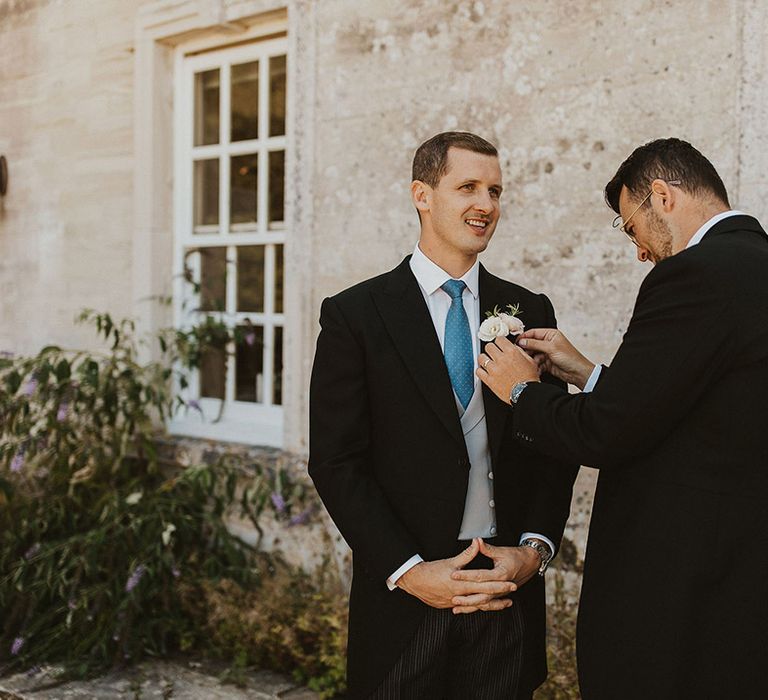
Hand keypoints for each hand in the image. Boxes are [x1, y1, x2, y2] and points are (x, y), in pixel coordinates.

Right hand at [397, 538, 516, 609]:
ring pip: (477, 606)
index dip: (500, 585)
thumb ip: (467, 554)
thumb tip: (477, 543)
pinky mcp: (450, 605)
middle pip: (485, 598)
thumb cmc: (432, 571)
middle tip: (512, 593)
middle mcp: (461, 595)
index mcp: (462, 584)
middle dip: (500, 596)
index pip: (486, 585)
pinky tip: (483, 606)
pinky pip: (467, 608)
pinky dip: (477, 607)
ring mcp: (456, 602)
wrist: (416, 581)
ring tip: (502, 604)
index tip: (511, 584)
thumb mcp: (451, 561)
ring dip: (491, 605)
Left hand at [450, 539, 540, 613]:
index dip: (466, 575)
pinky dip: (476, 608)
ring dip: (470, 606)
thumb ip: (487, 548)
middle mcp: (501, 587)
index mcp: (500, 574)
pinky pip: (487, 605)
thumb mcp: (501, 551)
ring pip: (484, 603)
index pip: (480, 576)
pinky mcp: (499, 596)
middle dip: (467, 598)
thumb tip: (477, 541)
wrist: (529, 564)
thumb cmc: (516, 557)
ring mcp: (500, 593)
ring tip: (456, 608)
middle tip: (453, 598)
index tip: (454, 575)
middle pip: (482, 595)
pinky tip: (466, 609)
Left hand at [476, 336, 539, 404]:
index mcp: (511, 353)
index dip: (499, 342)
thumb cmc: (529, 379)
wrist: (526, 393)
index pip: (499, 339)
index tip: (499, 345)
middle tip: (494, 353)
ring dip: (484, 359)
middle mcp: (501, 359)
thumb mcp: (530, 361)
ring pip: (481, 357)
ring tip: (488, 362)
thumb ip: (519, 351)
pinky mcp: (489, 380)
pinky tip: (485, 371)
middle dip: (491, 349)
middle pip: (488, 346)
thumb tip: (512, 347)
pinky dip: (480, 370)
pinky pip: (478, 371)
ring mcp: (494, 370)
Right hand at [517, 328, 594, 389]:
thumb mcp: (551, 348)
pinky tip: (535, 369)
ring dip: (530, 359)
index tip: (516, 343)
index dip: (524, 337)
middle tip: (519, 354)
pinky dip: (535, 366)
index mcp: (550, 335)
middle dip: (526, 350)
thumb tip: (522, 341)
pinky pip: (536, 363)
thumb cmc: (570, 357)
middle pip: (531, 344)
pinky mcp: (546, 363)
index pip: (533, 333)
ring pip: (532, 355)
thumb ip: (535, 344)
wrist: (578, 372)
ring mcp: (547, 353)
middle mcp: (548, 343)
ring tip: (529, 363)